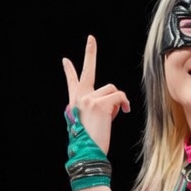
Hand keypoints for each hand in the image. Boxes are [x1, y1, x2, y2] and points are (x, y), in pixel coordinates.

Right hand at [62, 34, 130, 155]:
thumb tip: (113, 103)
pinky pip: (119, 96)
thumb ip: (97, 107)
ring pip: (112, 89)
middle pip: (88, 70)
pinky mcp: (100, 103)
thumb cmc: (91, 142)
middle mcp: (80, 97)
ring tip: (112, 116)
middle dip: (90, 52)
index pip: (72, 82)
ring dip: (117, 102)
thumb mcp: (90, 122)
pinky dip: (124, 103)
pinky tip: (125, 110)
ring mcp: (89, 98)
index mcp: (75, 102)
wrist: (88, 152)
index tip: (66, 60)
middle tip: (91, 38)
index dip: (69, 70)